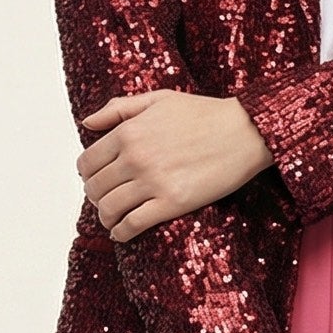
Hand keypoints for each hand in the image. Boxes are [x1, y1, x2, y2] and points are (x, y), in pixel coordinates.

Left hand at [77, 89, 272, 239]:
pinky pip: (132, 224)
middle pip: (95, 188)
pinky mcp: (172, 203)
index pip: (87, 162)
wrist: (245, 132)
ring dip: (106, 217)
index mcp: (128, 132)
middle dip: (96, 197)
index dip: (88, 175)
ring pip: (109, 209)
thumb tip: (87, 122)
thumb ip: (119, 108)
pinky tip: (122, 233)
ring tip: (113, 219)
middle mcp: (135, 157)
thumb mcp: (159, 99)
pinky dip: (121, 232)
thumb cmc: (206, 114)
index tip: (97, 180)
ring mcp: (152, 182)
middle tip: (106, 201)